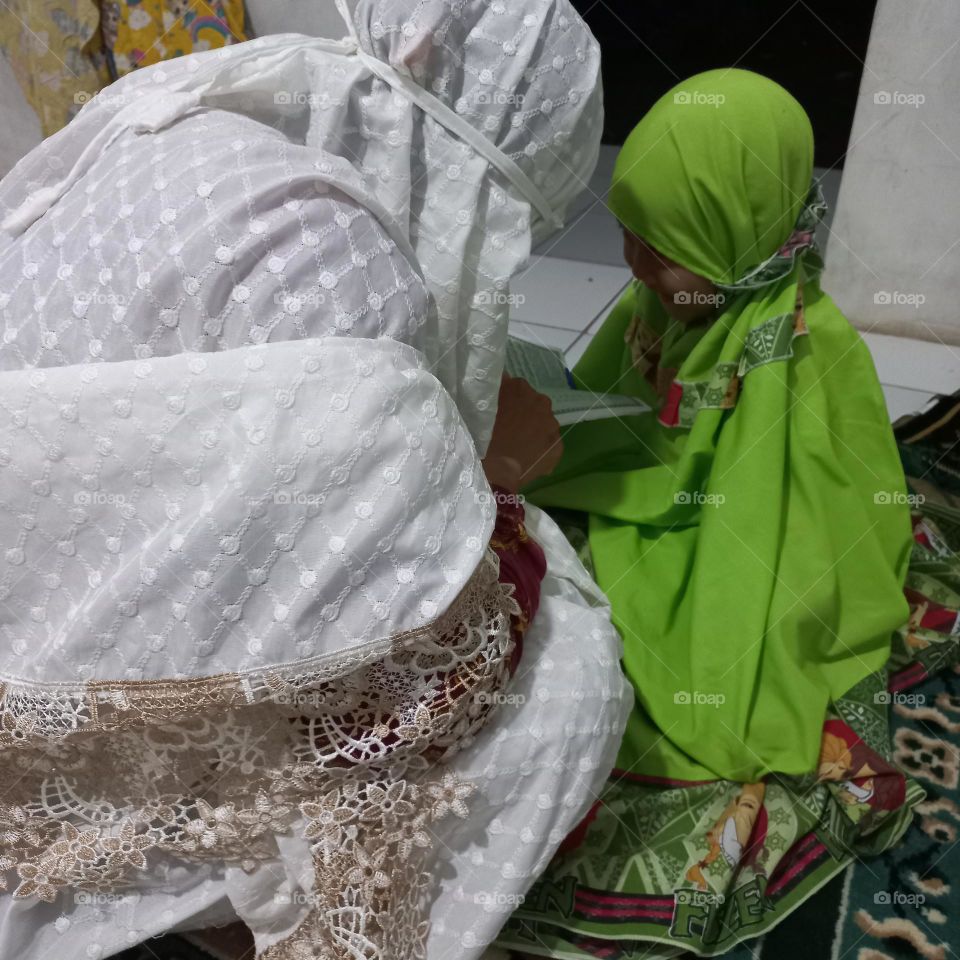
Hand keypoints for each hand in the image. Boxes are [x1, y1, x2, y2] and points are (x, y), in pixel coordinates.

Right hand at [482, 375, 562, 492]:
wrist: (495, 469)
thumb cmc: (482, 434)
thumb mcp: (482, 405)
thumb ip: (495, 388)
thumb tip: (504, 377)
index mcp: (521, 388)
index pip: (517, 390)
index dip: (510, 403)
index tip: (502, 414)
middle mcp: (542, 402)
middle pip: (534, 407)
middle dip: (525, 416)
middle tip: (510, 431)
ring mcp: (552, 426)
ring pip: (544, 427)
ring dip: (534, 433)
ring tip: (519, 448)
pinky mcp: (557, 448)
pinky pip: (549, 447)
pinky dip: (541, 452)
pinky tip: (528, 459)